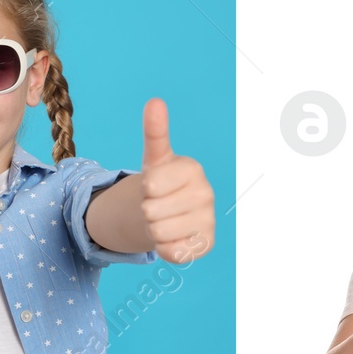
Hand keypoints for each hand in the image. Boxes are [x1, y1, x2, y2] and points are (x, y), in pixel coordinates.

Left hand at [138, 98, 214, 263]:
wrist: (171, 212)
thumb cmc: (162, 184)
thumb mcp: (154, 158)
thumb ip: (154, 131)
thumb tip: (155, 101)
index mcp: (193, 169)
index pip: (149, 186)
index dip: (144, 189)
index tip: (154, 186)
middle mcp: (206, 194)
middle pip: (151, 211)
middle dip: (147, 211)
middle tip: (159, 205)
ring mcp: (208, 220)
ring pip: (158, 233)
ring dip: (154, 230)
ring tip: (165, 220)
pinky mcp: (206, 244)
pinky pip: (171, 252)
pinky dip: (165, 248)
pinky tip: (175, 236)